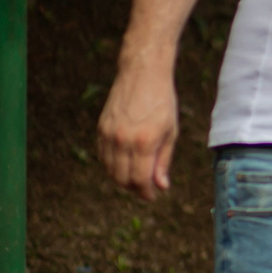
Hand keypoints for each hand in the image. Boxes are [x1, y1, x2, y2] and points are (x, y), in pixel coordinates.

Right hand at [97, 65, 179, 201]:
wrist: (142, 75)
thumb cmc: (162, 103)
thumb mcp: (171, 132)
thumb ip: (163, 161)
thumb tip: (161, 186)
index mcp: (144, 141)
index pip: (140, 179)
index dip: (146, 193)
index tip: (152, 197)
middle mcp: (122, 140)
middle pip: (122, 178)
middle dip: (134, 188)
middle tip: (146, 189)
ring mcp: (108, 134)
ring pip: (110, 169)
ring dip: (122, 179)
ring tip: (136, 178)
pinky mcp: (100, 128)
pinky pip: (102, 156)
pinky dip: (111, 166)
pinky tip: (124, 164)